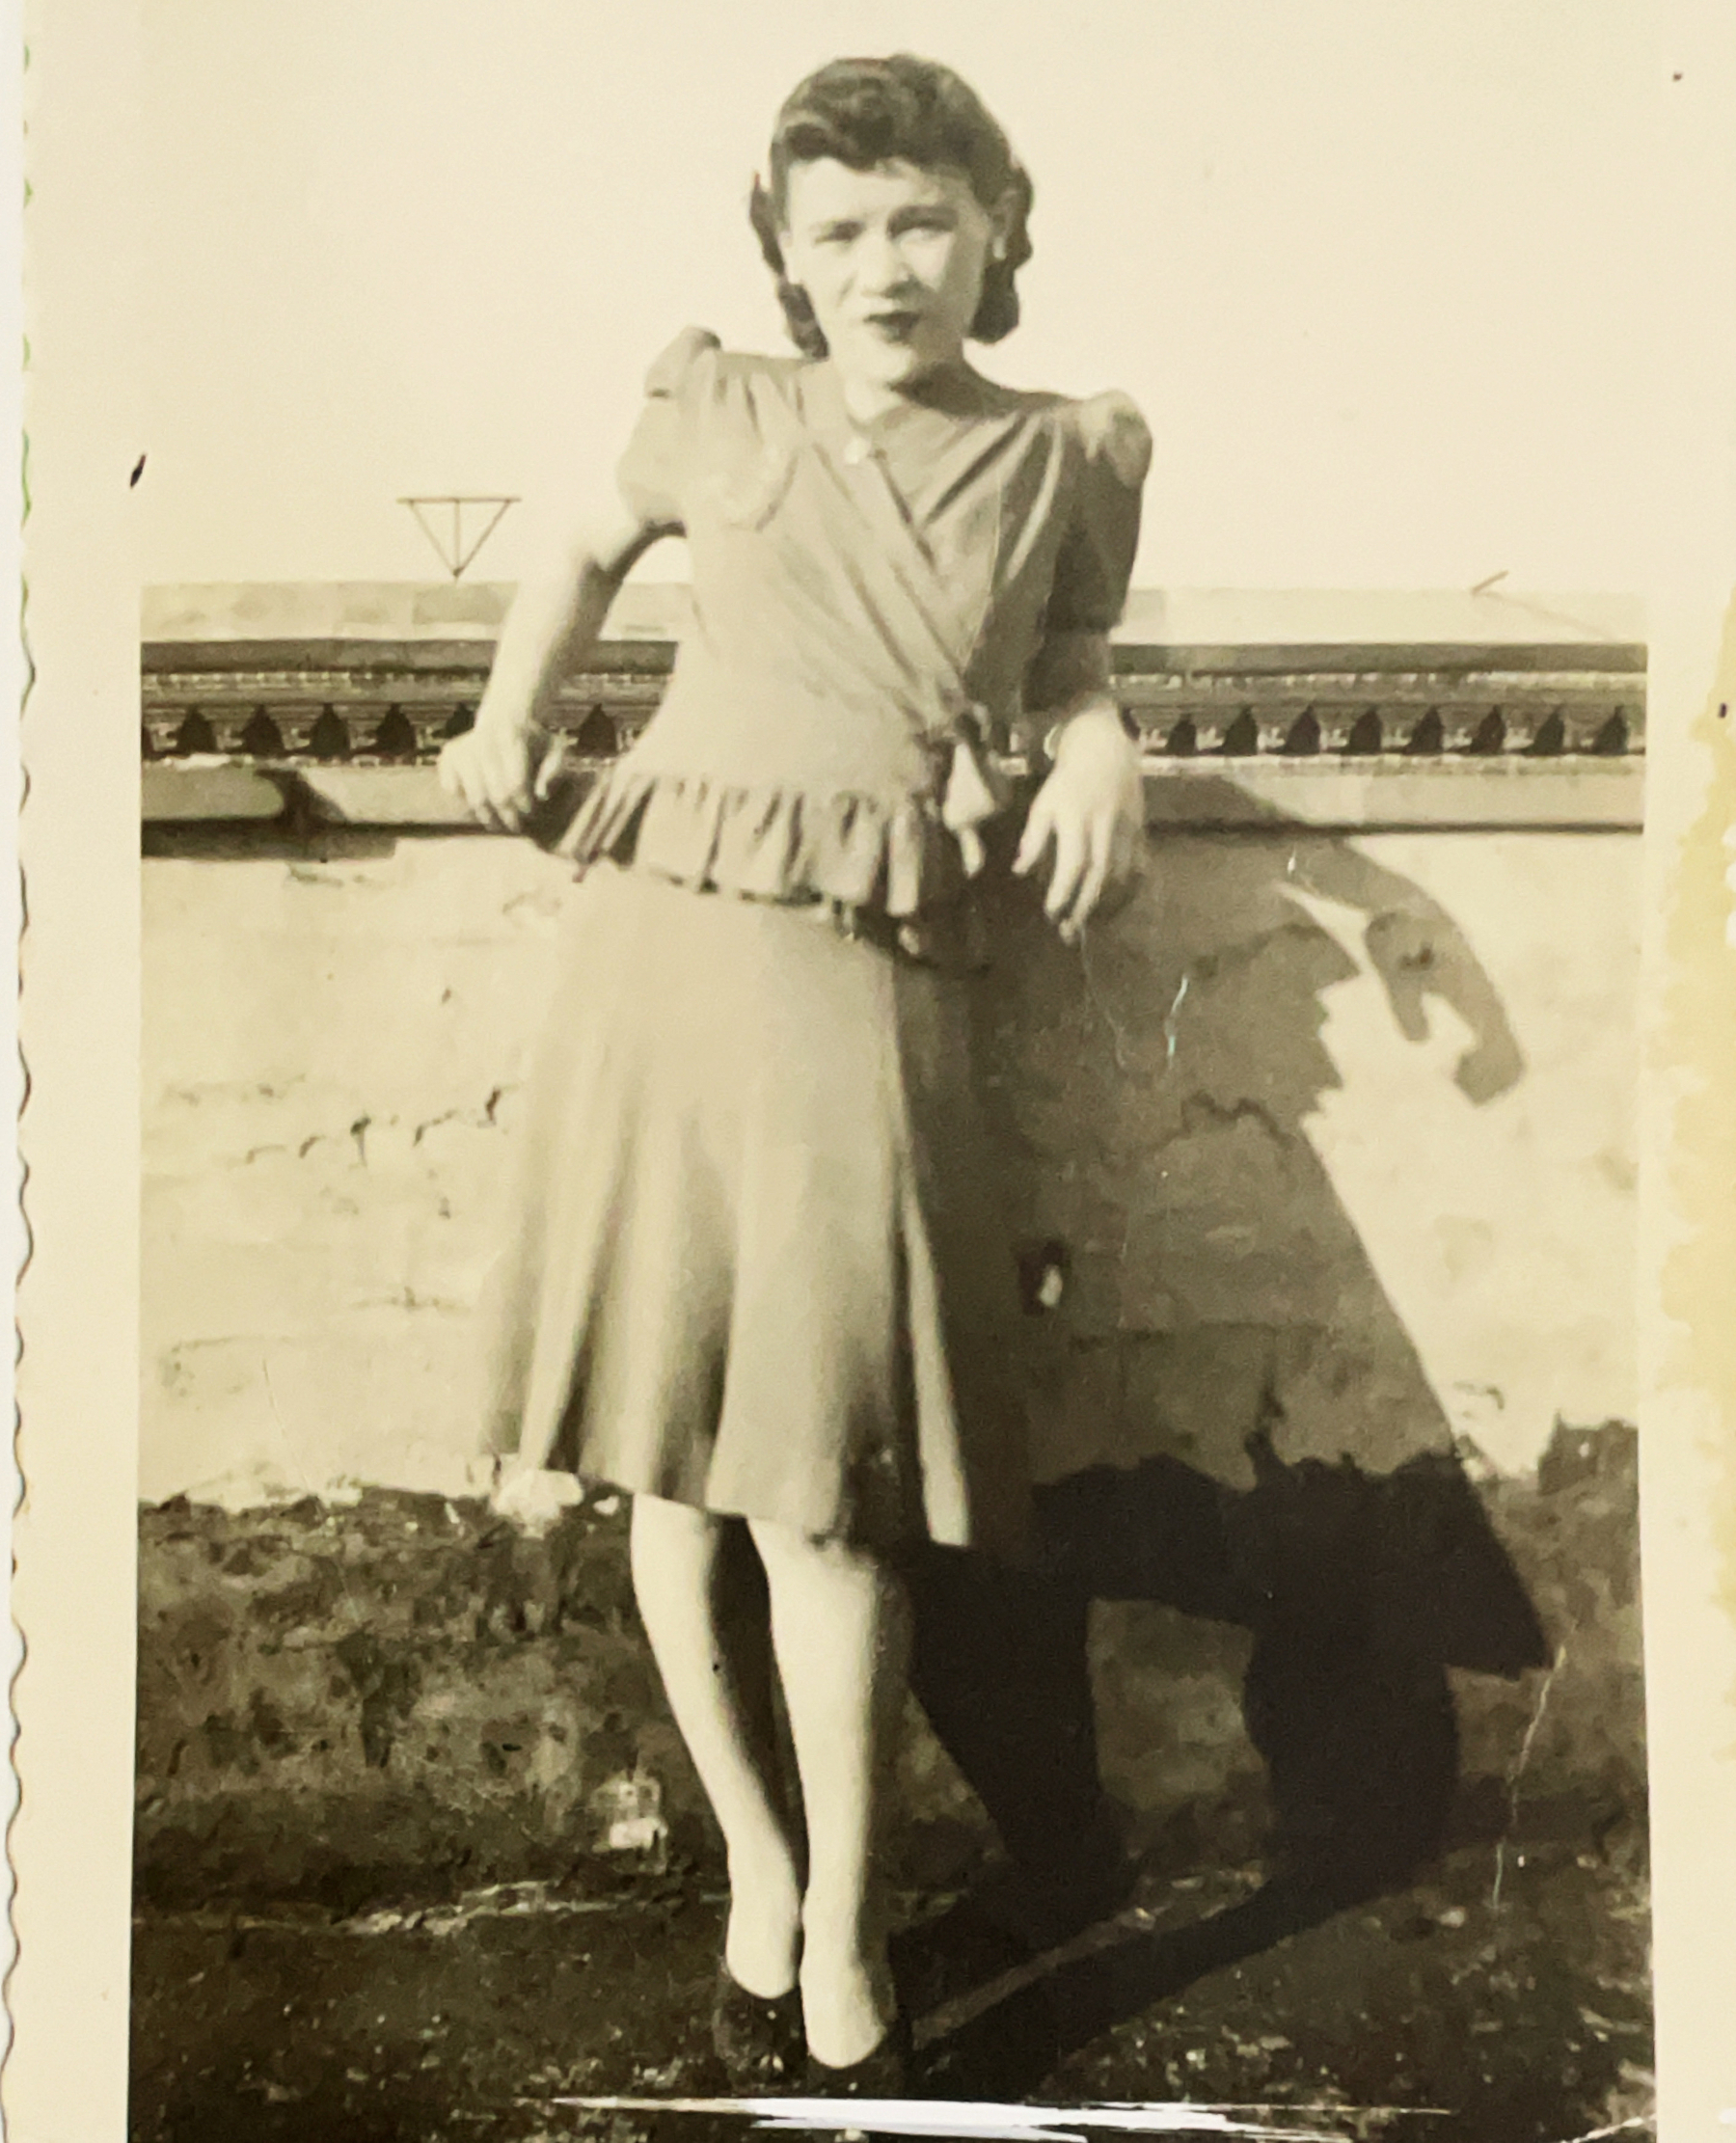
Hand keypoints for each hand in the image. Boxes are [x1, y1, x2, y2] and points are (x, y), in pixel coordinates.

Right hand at [438, 718, 566, 833]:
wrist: (502, 718)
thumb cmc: (533, 740)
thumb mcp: (553, 748)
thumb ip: (553, 769)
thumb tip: (541, 795)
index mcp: (511, 737)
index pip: (515, 783)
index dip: (523, 803)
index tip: (530, 812)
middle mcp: (484, 741)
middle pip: (496, 794)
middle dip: (508, 816)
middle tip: (514, 826)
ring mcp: (464, 748)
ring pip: (475, 797)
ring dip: (487, 816)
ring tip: (496, 825)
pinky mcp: (448, 755)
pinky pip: (453, 789)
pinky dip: (463, 800)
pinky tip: (475, 802)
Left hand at [1014, 704, 1144, 942]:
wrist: (1106, 748)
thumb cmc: (1067, 779)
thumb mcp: (1043, 803)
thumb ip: (1033, 837)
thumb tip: (1020, 871)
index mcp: (1076, 817)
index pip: (1072, 862)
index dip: (1062, 891)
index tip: (1051, 913)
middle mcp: (1104, 825)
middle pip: (1098, 874)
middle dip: (1084, 905)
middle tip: (1069, 929)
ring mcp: (1126, 827)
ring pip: (1120, 873)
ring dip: (1105, 901)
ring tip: (1089, 922)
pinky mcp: (1140, 828)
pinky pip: (1137, 864)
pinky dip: (1128, 887)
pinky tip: (1115, 904)